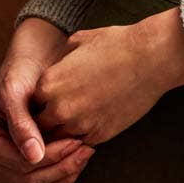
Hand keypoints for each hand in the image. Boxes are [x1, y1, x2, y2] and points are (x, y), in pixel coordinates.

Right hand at [0, 28, 96, 182]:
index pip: (17, 163)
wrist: (35, 57)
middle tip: (85, 149)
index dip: (48, 157)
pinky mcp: (27, 157)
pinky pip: (44, 178)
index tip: (74, 142)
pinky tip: (79, 157)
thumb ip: (21, 124)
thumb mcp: (15, 91)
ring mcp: (9, 158)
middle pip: (27, 179)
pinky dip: (63, 171)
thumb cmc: (22, 70)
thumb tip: (33, 157)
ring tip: (86, 152)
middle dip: (59, 167)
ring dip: (63, 173)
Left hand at [32, 6, 183, 145]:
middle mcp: (59, 108)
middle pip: (41, 126)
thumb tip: (61, 64)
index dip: (41, 100)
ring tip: (81, 115)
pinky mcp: (100, 135)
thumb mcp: (81, 39)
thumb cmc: (119, 43)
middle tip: (63, 109)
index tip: (50, 97)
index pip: (31, 103)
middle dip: (49, 120)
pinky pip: (82, 142)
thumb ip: (62, 56)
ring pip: (60, 139)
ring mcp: (80, 124)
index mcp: (49, 83)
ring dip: (66, 131)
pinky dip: (85, 134)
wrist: (152, 56)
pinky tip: (96, 118)